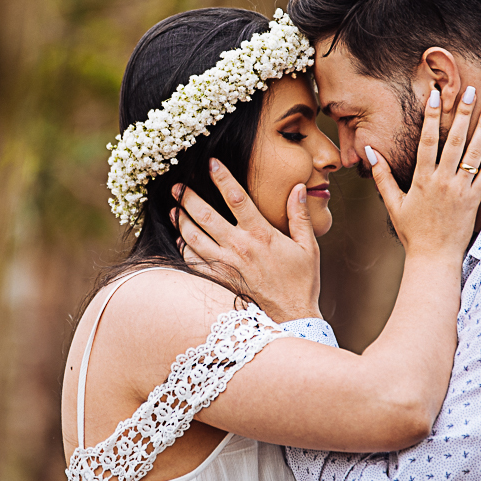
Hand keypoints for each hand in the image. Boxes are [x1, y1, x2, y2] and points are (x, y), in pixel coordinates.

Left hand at [171, 161, 319, 322]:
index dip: (222, 178)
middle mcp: (240, 247)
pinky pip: (195, 263)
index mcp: (261, 234)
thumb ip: (299, 216)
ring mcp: (227, 264)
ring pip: (195, 238)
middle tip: (176, 186)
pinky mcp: (221, 280)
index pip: (237, 198)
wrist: (292, 316)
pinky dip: (184, 250)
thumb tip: (299, 188)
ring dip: (181, 222)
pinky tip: (180, 240)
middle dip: (188, 199)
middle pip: (206, 217)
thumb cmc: (302, 281)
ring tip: (172, 209)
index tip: (211, 163)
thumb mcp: (308, 246)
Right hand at [366, 87, 480, 259]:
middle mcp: (443, 181)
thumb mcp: (392, 203)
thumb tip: (369, 151)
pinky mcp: (475, 200)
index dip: (431, 116)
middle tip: (471, 90)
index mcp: (422, 179)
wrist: (433, 258)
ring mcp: (461, 190)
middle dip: (463, 113)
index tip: (435, 96)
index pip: (427, 140)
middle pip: (455, 140)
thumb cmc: (411, 232)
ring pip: (475, 153)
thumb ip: (382, 176)